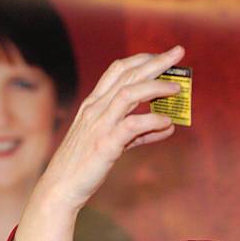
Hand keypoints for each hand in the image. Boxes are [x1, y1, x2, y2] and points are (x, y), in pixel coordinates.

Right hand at [7, 46, 184, 240]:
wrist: (61, 188)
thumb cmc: (86, 164)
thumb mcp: (113, 141)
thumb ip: (140, 132)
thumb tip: (168, 125)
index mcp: (94, 104)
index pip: (118, 70)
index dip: (141, 59)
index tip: (162, 55)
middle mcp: (96, 108)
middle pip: (128, 75)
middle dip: (155, 62)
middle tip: (178, 52)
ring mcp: (99, 124)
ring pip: (129, 93)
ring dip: (156, 86)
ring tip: (177, 88)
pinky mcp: (105, 144)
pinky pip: (132, 126)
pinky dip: (152, 121)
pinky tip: (167, 123)